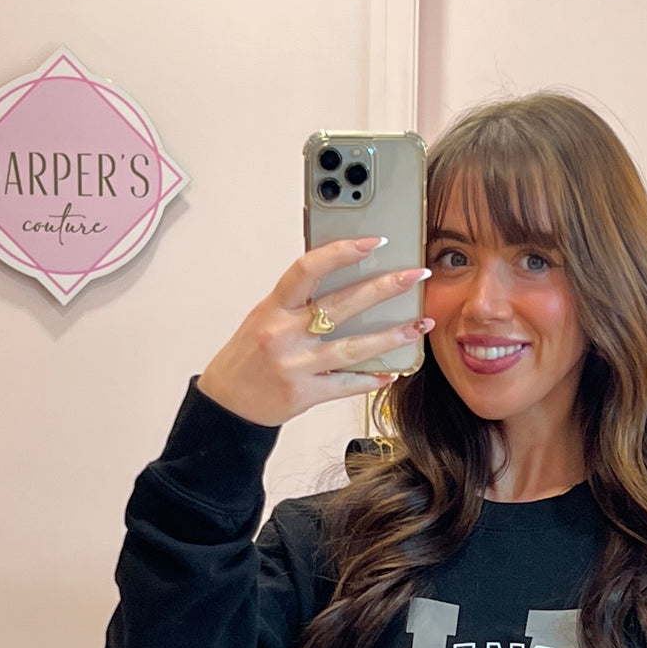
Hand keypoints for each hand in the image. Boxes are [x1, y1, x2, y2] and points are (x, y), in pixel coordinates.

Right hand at [196, 237, 433, 428]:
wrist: (227, 405)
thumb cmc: (248, 356)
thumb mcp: (263, 317)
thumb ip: (296, 300)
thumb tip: (341, 275)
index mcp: (273, 308)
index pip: (307, 269)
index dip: (341, 252)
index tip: (374, 242)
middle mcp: (284, 334)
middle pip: (342, 305)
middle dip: (384, 288)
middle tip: (416, 276)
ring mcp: (296, 366)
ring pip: (353, 347)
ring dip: (391, 336)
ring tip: (418, 325)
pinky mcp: (305, 394)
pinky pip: (346, 384)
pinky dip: (371, 378)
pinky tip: (392, 372)